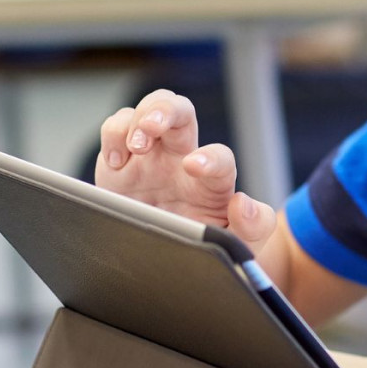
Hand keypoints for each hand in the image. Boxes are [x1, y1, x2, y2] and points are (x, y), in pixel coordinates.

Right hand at [95, 89, 278, 250]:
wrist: (160, 259)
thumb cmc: (200, 247)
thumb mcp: (235, 245)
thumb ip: (253, 228)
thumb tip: (243, 202)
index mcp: (212, 182)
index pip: (220, 159)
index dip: (210, 159)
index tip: (194, 167)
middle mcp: (181, 159)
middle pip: (182, 112)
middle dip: (165, 111)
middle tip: (151, 126)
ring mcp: (151, 155)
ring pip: (150, 108)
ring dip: (138, 117)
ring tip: (134, 146)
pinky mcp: (120, 161)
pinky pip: (117, 128)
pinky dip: (113, 135)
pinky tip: (115, 163)